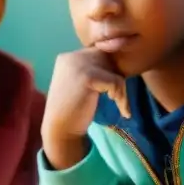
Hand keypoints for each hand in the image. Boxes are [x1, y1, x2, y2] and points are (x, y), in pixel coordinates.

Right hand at [41, 48, 129, 169]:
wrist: (61, 130)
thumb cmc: (73, 110)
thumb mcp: (81, 83)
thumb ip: (93, 70)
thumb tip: (119, 60)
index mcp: (68, 57)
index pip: (99, 54)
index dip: (110, 71)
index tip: (114, 90)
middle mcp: (71, 56)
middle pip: (108, 59)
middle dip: (117, 78)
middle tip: (119, 99)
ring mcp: (78, 65)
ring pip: (114, 70)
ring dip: (122, 90)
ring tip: (121, 105)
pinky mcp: (87, 76)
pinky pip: (116, 82)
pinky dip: (122, 98)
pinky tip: (121, 111)